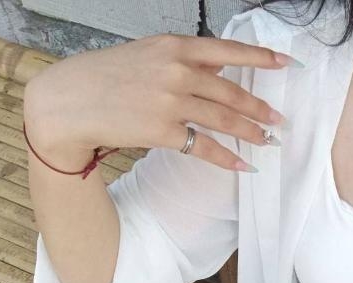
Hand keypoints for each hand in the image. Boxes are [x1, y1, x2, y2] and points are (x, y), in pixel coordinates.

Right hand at [22, 33, 296, 171]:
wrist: (68, 101)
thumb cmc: (104, 76)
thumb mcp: (146, 54)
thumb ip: (183, 61)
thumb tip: (220, 71)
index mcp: (174, 46)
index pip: (227, 50)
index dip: (260, 58)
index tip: (285, 62)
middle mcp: (176, 71)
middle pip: (231, 92)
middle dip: (259, 107)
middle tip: (278, 118)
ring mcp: (170, 102)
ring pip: (224, 120)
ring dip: (251, 132)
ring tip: (267, 140)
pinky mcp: (162, 132)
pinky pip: (205, 147)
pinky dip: (227, 158)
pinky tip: (243, 165)